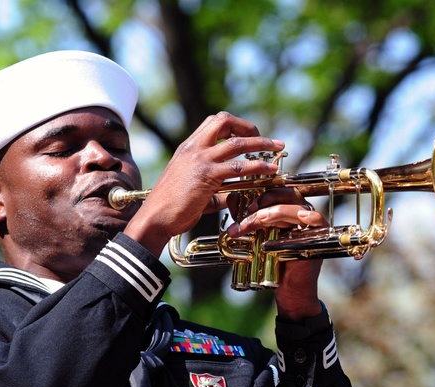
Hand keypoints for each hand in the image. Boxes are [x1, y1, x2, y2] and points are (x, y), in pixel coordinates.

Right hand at [123, 112, 285, 255]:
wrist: (156, 217)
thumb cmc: (173, 208)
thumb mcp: (196, 191)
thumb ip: (217, 190)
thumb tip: (234, 196)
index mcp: (189, 148)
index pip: (213, 123)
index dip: (235, 125)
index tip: (250, 135)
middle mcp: (193, 148)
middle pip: (224, 121)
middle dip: (248, 127)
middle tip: (266, 140)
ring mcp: (199, 159)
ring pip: (236, 142)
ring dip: (261, 143)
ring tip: (278, 147)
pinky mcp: (206, 175)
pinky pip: (238, 167)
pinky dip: (257, 166)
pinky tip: (269, 170)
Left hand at [226, 188, 325, 319]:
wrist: (289, 288)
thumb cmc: (274, 262)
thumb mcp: (257, 236)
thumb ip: (248, 218)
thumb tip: (233, 199)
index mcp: (288, 209)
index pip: (276, 191)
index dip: (260, 193)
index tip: (242, 204)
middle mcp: (302, 212)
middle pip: (285, 194)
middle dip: (263, 201)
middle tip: (247, 213)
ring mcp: (312, 223)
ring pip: (293, 208)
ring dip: (271, 213)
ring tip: (254, 222)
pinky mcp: (319, 234)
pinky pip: (315, 219)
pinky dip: (306, 217)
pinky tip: (297, 219)